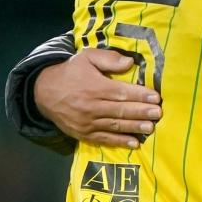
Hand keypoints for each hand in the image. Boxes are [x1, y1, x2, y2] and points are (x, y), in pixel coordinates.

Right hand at [34, 48, 162, 148]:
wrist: (43, 92)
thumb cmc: (70, 73)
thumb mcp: (86, 58)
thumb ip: (108, 59)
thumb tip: (130, 62)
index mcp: (95, 87)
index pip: (122, 92)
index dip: (140, 95)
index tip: (156, 97)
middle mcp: (92, 106)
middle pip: (121, 110)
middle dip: (141, 112)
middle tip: (158, 113)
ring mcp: (87, 122)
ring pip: (115, 126)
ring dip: (134, 127)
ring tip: (151, 128)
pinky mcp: (83, 134)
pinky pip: (104, 139)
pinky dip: (120, 142)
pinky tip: (134, 143)